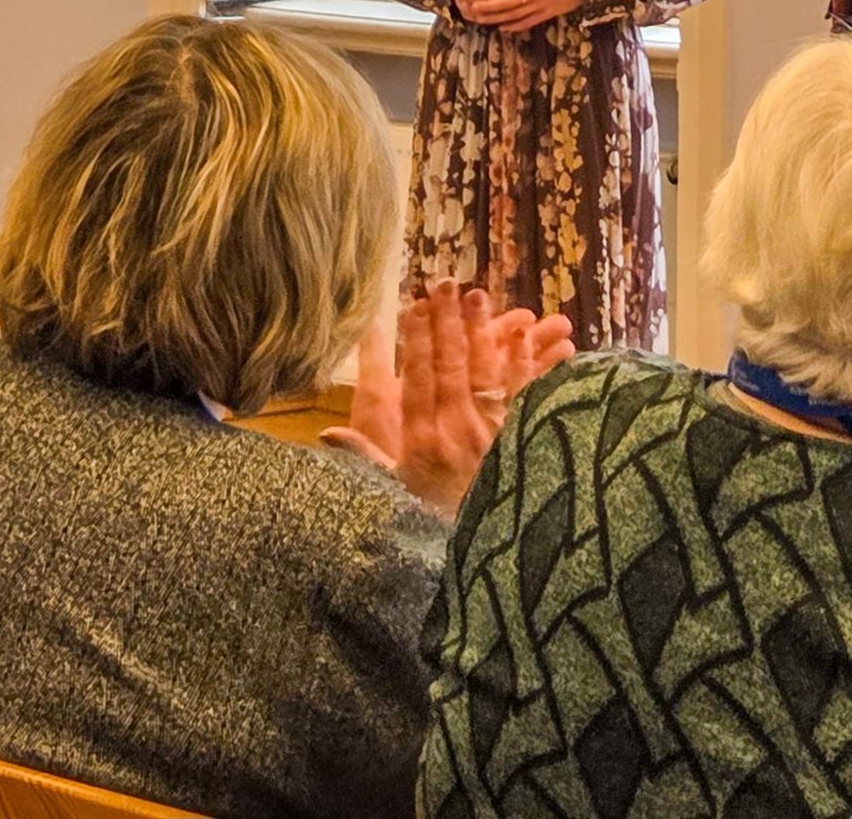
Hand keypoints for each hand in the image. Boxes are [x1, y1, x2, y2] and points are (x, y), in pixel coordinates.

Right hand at [325, 284, 574, 515]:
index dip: (415, 339)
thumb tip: (326, 432)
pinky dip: (525, 360)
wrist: (490, 567)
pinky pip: (523, 393)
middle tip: (445, 283)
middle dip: (446, 322)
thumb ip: (363, 462)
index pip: (416, 378)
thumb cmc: (431, 528)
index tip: (414, 304)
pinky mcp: (521, 441)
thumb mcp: (389, 500)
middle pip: (450, 366)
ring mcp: (492, 436)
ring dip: (482, 330)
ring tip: (478, 294)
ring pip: (486, 371)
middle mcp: (456, 433)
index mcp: (421, 442)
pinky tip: (524, 330)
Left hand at [452, 0, 582, 36]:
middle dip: (489, 6)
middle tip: (474, 6)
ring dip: (497, 18)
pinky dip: (514, 27)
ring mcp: (539, 7)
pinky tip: (502, 27)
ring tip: (481, 18)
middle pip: (508, 3)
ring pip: (514, 15)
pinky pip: (527, 23)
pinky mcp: (545, 15)